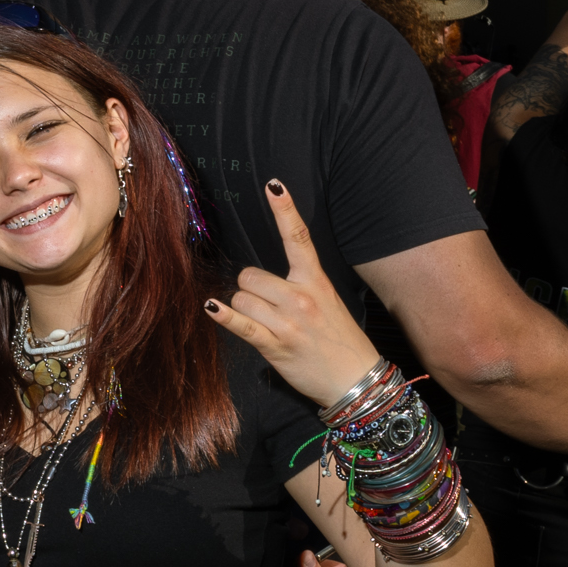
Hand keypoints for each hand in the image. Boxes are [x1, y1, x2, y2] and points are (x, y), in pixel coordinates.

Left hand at [203, 179, 377, 405]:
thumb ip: (300, 285)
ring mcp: (288, 321)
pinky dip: (224, 316)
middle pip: (250, 275)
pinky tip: (211, 308)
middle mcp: (301, 297)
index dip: (284, 210)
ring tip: (264, 326)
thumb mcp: (328, 302)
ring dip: (243, 310)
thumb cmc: (338, 340)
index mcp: (316, 281)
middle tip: (264, 307)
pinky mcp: (275, 345)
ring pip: (242, 298)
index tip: (274, 185)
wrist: (356, 381)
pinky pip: (242, 324)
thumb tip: (262, 279)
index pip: (298, 237)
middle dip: (249, 289)